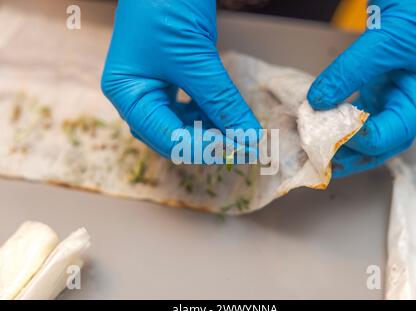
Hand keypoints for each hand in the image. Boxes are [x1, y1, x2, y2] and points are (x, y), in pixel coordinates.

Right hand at [101, 0, 260, 159]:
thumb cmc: (166, 4)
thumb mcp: (196, 58)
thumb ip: (222, 101)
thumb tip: (248, 137)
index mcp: (126, 92)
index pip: (163, 137)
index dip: (201, 148)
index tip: (237, 149)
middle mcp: (134, 95)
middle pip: (168, 137)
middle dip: (204, 143)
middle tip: (239, 145)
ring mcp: (150, 87)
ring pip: (179, 125)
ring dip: (207, 131)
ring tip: (235, 131)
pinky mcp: (167, 78)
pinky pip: (186, 108)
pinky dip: (206, 115)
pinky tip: (224, 116)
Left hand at [307, 0, 415, 177]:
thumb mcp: (389, 40)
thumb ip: (352, 71)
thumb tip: (318, 100)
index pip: (390, 136)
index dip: (358, 139)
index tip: (327, 131)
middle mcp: (407, 100)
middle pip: (378, 143)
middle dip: (348, 155)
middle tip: (318, 160)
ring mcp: (390, 91)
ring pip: (363, 129)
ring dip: (338, 141)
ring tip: (313, 148)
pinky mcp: (374, 81)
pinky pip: (352, 107)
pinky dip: (334, 115)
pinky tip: (318, 119)